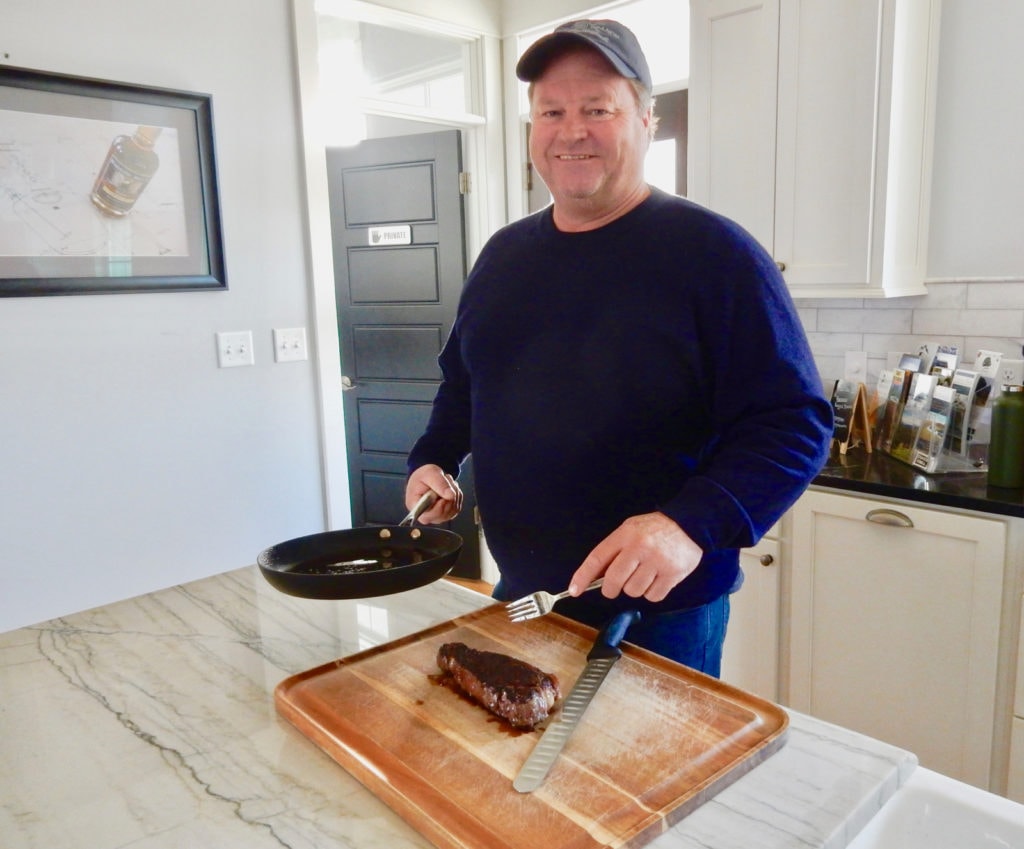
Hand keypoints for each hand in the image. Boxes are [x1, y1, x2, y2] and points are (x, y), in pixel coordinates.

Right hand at [405, 464, 462, 523]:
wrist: (426, 478)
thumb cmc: (423, 476)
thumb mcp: (429, 473)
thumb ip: (439, 483)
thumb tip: (451, 496)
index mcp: (415, 507)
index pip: (429, 516)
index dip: (440, 506)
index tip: (444, 493)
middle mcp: (426, 516)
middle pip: (444, 513)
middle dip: (449, 495)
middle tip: (445, 481)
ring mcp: (437, 517)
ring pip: (453, 510)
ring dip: (454, 494)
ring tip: (446, 484)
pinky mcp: (447, 514)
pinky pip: (457, 508)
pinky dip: (457, 496)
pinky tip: (449, 490)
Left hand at [569, 512, 702, 602]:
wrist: (690, 524)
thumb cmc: (654, 529)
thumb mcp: (630, 529)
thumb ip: (614, 550)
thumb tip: (595, 576)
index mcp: (625, 534)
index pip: (597, 558)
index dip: (583, 576)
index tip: (574, 590)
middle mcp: (640, 547)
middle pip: (614, 581)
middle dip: (611, 589)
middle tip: (615, 586)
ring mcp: (657, 562)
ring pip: (633, 591)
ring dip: (635, 589)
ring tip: (644, 575)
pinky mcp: (673, 574)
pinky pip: (653, 597)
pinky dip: (652, 593)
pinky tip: (657, 579)